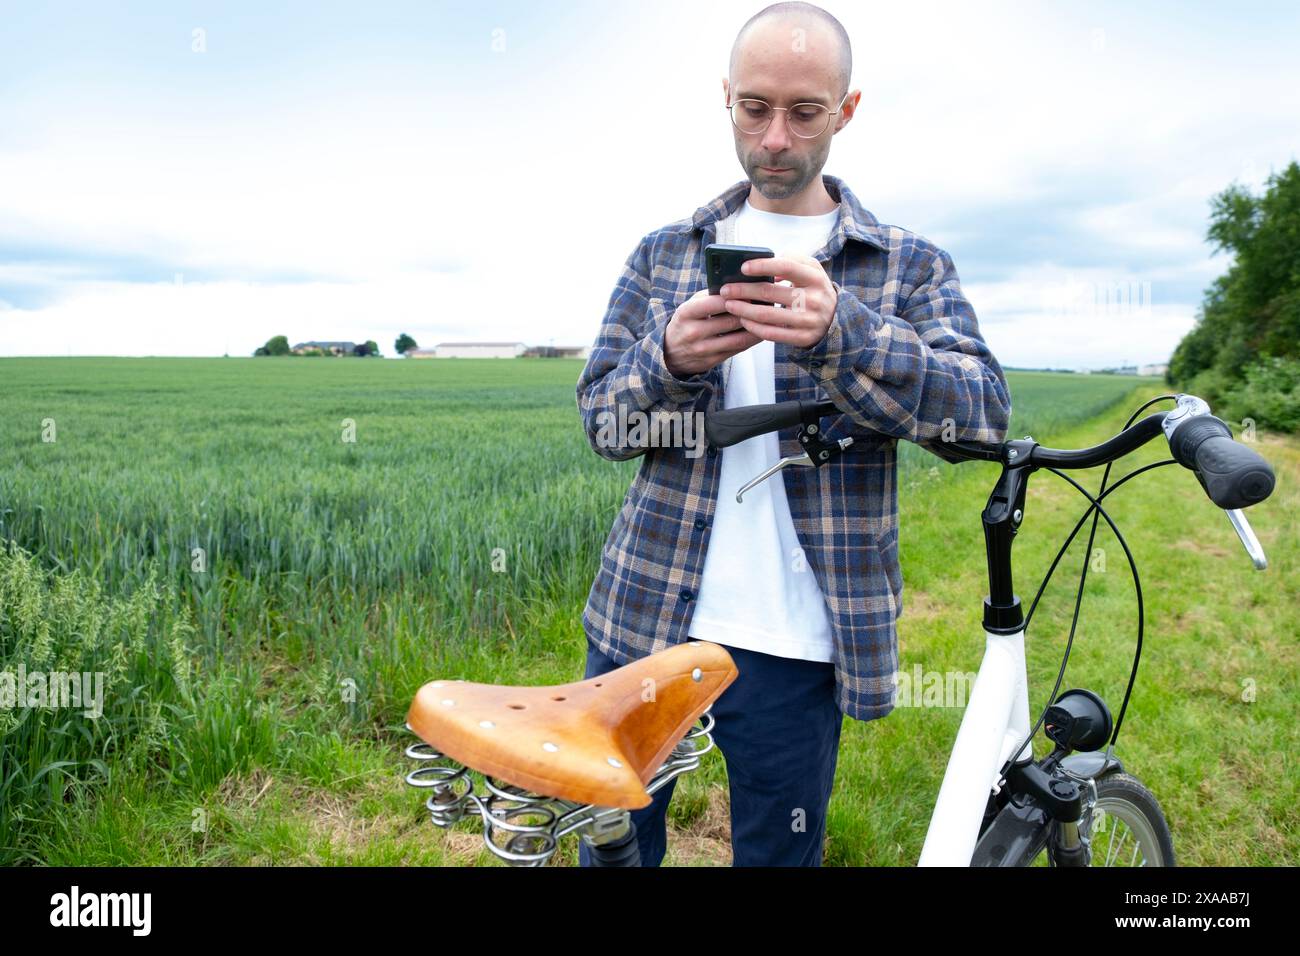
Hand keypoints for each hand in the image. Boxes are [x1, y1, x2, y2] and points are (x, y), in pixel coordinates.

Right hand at [663, 288, 762, 376]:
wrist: (669, 352)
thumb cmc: (686, 322)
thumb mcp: (690, 306)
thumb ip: (710, 296)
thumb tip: (737, 286)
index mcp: (686, 313)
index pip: (714, 303)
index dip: (735, 297)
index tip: (751, 291)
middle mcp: (693, 332)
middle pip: (730, 321)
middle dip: (750, 312)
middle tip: (767, 304)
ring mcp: (703, 349)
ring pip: (737, 338)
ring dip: (756, 328)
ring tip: (768, 318)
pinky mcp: (712, 361)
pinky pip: (737, 350)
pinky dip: (751, 340)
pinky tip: (760, 331)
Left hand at [720, 253, 837, 348]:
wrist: (835, 320)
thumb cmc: (814, 289)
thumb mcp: (812, 270)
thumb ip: (793, 259)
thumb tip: (769, 262)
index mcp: (815, 278)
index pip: (786, 267)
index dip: (763, 266)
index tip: (742, 267)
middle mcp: (814, 299)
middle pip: (771, 292)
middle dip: (743, 290)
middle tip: (725, 289)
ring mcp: (808, 321)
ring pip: (767, 315)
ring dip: (743, 310)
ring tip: (729, 304)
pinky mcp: (802, 338)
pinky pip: (771, 333)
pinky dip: (753, 327)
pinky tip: (743, 320)